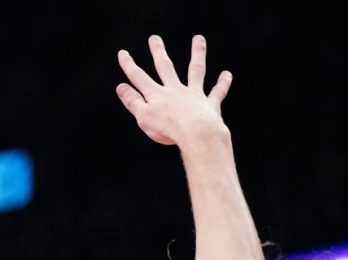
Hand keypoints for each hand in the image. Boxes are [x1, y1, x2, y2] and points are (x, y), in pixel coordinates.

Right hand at [116, 35, 231, 144]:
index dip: (129, 66)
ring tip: (198, 39)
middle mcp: (175, 90)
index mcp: (157, 95)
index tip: (123, 53)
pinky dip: (222, 83)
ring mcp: (193, 95)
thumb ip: (133, 101)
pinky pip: (217, 92)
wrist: (196, 133)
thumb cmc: (167, 128)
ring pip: (195, 71)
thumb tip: (121, 87)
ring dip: (197, 54)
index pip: (139, 77)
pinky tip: (227, 74)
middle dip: (158, 52)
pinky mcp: (208, 105)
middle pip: (165, 67)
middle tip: (154, 38)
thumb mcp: (143, 117)